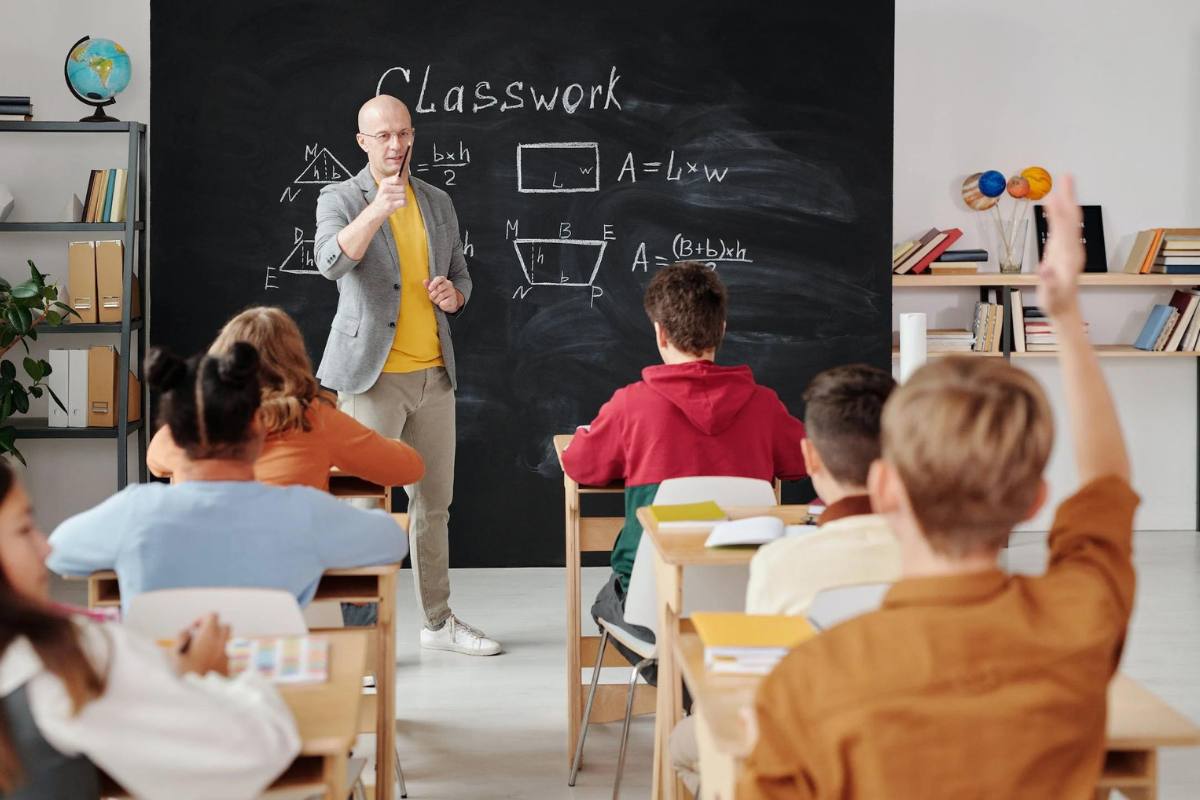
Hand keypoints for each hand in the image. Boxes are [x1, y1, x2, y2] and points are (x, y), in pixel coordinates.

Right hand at [173, 613, 230, 676]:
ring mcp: (228, 653)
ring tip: (202, 653)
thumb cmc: (184, 674)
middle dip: (212, 630)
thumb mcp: (174, 654)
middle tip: (198, 641)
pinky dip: (219, 653)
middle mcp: (222, 641)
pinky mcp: (229, 666)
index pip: (212, 615)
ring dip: (216, 641)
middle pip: (223, 626)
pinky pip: (227, 653)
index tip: (193, 630)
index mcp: (210, 635)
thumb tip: (189, 632)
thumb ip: (180, 637)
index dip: (201, 619)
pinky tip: (207, 664)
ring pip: (227, 640)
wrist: (200, 696)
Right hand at [370, 172, 407, 219]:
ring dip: (403, 199)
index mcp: (384, 182)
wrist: (375, 210)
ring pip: (404, 195)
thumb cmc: (383, 198)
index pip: (398, 179)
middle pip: (403, 187)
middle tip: (397, 196)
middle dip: (403, 192)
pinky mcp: (390, 205)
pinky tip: (399, 204)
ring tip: (397, 201)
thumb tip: (400, 171)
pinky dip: (404, 204)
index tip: (399, 187)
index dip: (401, 183)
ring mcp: (387, 197)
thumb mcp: (385, 187)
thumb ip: (393, 180)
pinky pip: (403, 202)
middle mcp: (385, 189)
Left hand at [424, 276, 461, 312]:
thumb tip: (424, 281)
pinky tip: (441, 303)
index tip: (429, 289)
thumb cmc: (438, 294)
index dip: (433, 283)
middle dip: (433, 294)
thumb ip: (428, 285)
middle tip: (432, 297)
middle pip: (439, 288)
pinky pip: (444, 302)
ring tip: (437, 301)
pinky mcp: (453, 299)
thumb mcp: (432, 289)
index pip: (439, 278)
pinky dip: (441, 304)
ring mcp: (452, 291)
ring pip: (441, 296)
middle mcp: (449, 284)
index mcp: (443, 280)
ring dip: (436, 300)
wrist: (448, 302)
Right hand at [1035, 174, 1084, 318]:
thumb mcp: (1051, 295)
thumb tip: (1045, 268)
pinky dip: (1060, 212)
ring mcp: (1069, 248)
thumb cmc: (1056, 302)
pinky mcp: (1064, 249)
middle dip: (1069, 197)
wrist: (1064, 309)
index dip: (1058, 212)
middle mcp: (1072, 248)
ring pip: (1069, 219)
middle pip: (1071, 218)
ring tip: (1064, 183)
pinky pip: (1063, 226)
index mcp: (1068, 256)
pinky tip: (1056, 205)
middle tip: (1066, 176)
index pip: (1063, 229)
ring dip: (1067, 200)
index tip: (1052, 196)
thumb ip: (1049, 282)